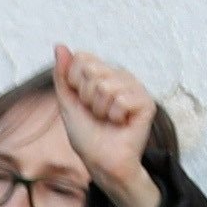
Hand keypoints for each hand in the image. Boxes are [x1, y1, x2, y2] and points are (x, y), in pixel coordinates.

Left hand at [49, 46, 163, 206]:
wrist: (100, 161)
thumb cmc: (87, 134)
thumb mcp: (67, 102)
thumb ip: (62, 75)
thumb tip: (60, 45)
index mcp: (104, 73)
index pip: (82, 59)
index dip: (74, 83)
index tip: (81, 101)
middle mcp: (121, 76)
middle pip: (92, 70)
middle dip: (86, 97)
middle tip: (96, 113)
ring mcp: (136, 88)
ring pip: (106, 86)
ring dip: (100, 109)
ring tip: (108, 119)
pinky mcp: (147, 102)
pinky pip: (121, 99)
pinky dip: (115, 116)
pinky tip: (121, 123)